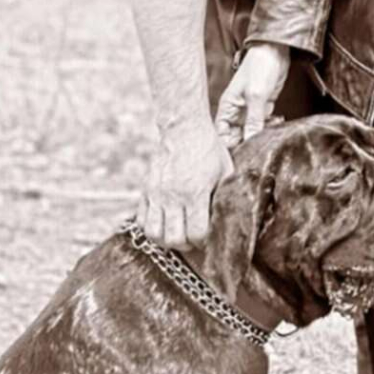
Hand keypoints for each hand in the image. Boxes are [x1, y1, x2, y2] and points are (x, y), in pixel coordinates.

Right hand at [137, 120, 232, 248]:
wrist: (183, 128)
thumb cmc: (208, 149)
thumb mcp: (225, 170)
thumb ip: (226, 194)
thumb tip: (231, 216)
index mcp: (196, 191)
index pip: (197, 233)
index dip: (204, 241)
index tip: (209, 236)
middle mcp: (174, 195)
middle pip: (174, 239)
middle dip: (187, 245)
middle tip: (194, 239)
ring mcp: (157, 193)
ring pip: (154, 234)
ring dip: (166, 240)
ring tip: (178, 234)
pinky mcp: (146, 189)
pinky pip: (141, 221)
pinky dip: (151, 228)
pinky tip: (164, 223)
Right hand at [215, 42, 290, 146]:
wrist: (276, 50)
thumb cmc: (259, 66)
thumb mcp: (256, 95)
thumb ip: (254, 120)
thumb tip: (250, 142)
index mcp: (227, 107)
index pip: (221, 135)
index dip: (229, 147)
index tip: (242, 154)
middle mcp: (237, 111)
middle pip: (237, 136)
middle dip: (248, 142)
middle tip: (260, 146)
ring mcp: (250, 109)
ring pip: (252, 131)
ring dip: (262, 134)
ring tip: (271, 131)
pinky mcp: (263, 106)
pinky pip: (264, 123)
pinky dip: (271, 125)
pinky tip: (278, 121)